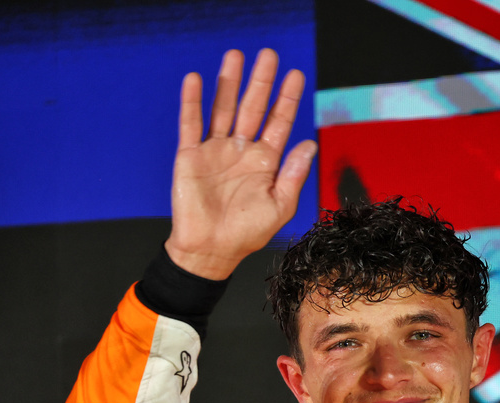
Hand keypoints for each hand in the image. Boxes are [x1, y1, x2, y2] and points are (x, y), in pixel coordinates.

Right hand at [165, 49, 316, 279]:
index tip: (296, 75)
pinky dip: (193, 102)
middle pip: (252, 107)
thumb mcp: (280, 206)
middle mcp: (241, 150)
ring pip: (223, 108)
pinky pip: (191, 124)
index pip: (279, 123)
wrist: (211, 250)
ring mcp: (216, 150)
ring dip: (228, 82)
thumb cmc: (247, 233)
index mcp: (265, 162)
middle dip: (261, 81)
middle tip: (269, 55)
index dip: (287, 99)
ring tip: (235, 56)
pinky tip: (196, 80)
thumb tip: (309, 144)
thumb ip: (294, 174)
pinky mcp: (191, 156)